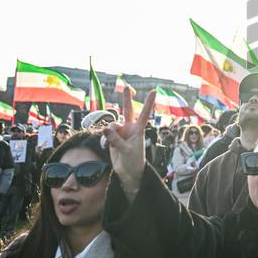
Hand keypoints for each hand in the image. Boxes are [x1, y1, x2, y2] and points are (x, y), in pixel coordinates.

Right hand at [100, 88, 154, 202]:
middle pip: (127, 111)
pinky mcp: (112, 138)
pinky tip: (105, 147)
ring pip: (111, 125)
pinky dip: (104, 140)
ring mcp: (121, 132)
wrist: (127, 172)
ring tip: (110, 144)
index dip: (148, 102)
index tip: (154, 91)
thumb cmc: (133, 161)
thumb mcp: (126, 151)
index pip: (144, 114)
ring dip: (109, 133)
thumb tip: (104, 129)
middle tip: (127, 86)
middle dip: (126, 99)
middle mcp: (130, 128)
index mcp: (139, 130)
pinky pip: (105, 135)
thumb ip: (115, 140)